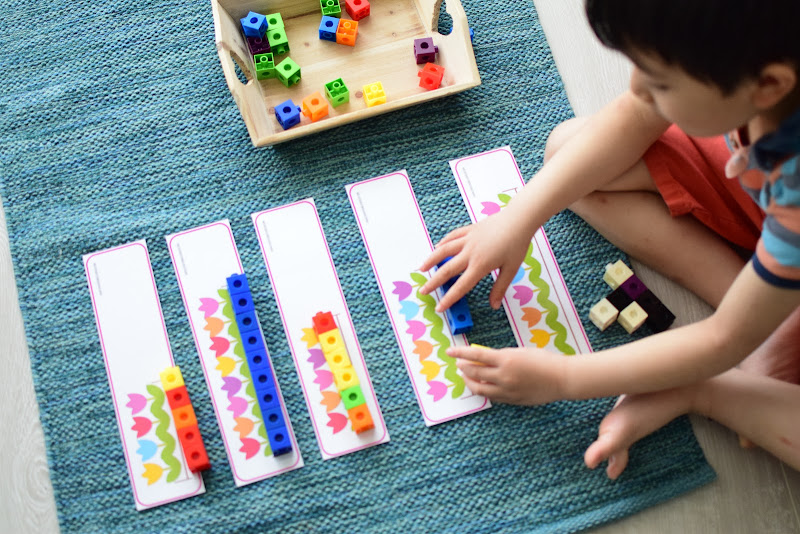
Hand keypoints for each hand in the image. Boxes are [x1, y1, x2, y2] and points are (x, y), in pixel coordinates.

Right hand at [418, 209, 532, 311]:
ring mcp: (468, 240)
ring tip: (422, 269)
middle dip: (433, 282)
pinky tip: (437, 248)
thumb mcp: (511, 269)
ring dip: (431, 260)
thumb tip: (494, 305)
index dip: (449, 299)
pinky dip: (443, 243)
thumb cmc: (517, 244)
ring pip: (444, 250)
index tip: (439, 307)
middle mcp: (470, 253)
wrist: (518, 220)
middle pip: (447, 270)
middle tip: (423, 291)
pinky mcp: (469, 230)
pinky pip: (452, 237)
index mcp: (481, 265)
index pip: (461, 286)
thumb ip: (500, 288)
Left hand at [448, 345, 567, 404]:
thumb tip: (484, 357)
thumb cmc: (544, 360)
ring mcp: (507, 390)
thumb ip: (501, 355)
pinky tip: (482, 385)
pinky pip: (492, 396)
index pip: (475, 355)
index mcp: (506, 360)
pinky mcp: (512, 400)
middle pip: (474, 373)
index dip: (459, 353)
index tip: (449, 351)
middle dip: (463, 367)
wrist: (562, 378)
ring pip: (479, 388)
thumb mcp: (520, 351)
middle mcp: (503, 376)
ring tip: (466, 376)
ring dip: (469, 381)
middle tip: (458, 363)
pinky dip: (484, 390)